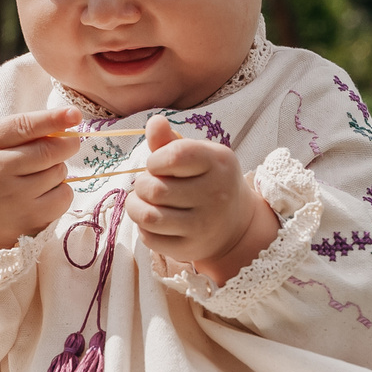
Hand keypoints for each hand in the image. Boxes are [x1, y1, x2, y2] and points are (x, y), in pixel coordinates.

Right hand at [0, 106, 81, 273]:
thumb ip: (22, 130)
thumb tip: (67, 121)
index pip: (24, 127)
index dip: (53, 119)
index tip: (75, 114)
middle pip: (48, 150)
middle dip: (67, 144)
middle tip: (69, 144)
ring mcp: (14, 197)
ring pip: (59, 172)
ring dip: (59, 169)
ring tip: (41, 175)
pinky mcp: (29, 218)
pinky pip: (64, 197)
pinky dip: (62, 192)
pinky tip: (45, 194)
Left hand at [124, 115, 279, 282]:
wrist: (235, 224)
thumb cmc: (207, 180)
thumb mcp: (197, 155)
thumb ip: (170, 140)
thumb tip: (154, 122)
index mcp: (218, 162)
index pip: (174, 156)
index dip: (155, 160)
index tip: (157, 165)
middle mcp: (216, 194)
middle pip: (155, 189)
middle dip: (142, 184)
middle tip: (149, 185)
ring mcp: (204, 225)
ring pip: (148, 216)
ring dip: (136, 207)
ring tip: (141, 201)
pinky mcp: (190, 248)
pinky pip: (150, 238)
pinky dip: (143, 228)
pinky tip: (153, 220)